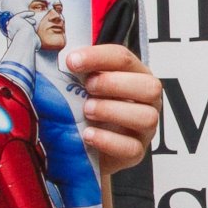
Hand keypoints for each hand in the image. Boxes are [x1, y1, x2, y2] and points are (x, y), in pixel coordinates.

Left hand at [65, 43, 161, 172]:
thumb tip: (58, 54)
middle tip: (87, 87)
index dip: (98, 57)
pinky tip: (88, 134)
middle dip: (114, 83)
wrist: (85, 147)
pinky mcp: (136, 153)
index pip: (124, 58)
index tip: (71, 61)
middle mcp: (147, 101)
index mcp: (135, 75)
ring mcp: (145, 129)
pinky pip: (132, 148)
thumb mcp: (83, 86)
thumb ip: (78, 71)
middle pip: (149, 86)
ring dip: (113, 110)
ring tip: (87, 110)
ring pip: (146, 117)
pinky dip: (108, 140)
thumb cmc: (86, 109)